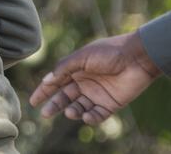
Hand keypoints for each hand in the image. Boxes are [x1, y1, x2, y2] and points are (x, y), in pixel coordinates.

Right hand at [29, 30, 161, 123]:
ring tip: (70, 113)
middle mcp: (84, 83)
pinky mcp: (110, 104)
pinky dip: (90, 118)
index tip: (33, 102)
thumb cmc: (108, 52)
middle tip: (45, 114)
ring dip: (72, 111)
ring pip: (79, 107)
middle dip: (54, 105)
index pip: (55, 82)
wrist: (137, 58)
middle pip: (64, 97)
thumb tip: (47, 80)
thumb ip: (64, 68)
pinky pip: (97, 115)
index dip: (43, 92)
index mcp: (75, 69)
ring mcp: (97, 94)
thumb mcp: (82, 57)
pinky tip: (86, 117)